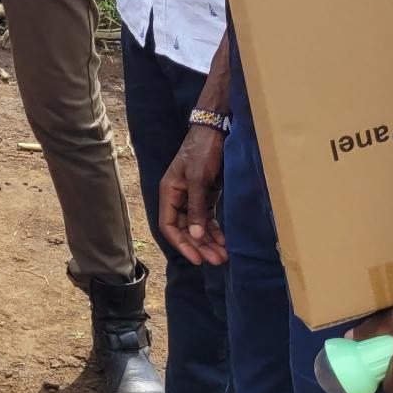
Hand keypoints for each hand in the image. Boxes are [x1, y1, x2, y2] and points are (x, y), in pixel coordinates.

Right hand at [157, 124, 226, 264]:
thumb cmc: (202, 151)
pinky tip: (225, 242)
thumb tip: (195, 235)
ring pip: (198, 227)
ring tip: (223, 256)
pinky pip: (208, 219)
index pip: (168, 226)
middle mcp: (178, 198)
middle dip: (199, 246)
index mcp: (169, 193)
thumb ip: (196, 208)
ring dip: (209, 242)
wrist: (216, 131)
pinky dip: (216, 231)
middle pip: (184, 230)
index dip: (181, 244)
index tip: (197, 258)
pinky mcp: (206, 196)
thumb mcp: (198, 179)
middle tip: (216, 260)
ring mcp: (192, 198)